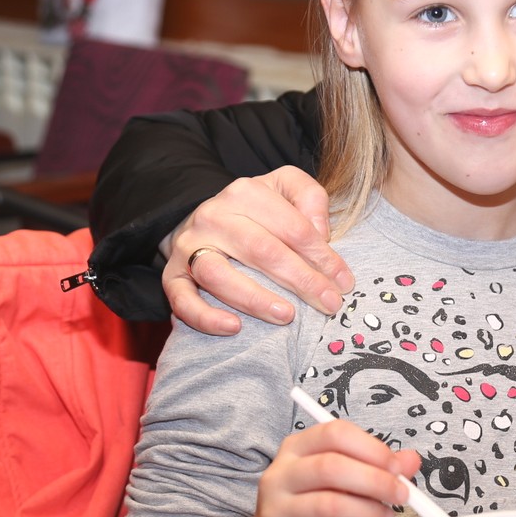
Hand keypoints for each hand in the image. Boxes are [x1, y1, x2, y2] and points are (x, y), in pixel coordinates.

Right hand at [161, 168, 355, 333]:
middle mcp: (214, 215)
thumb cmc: (257, 210)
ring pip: (218, 273)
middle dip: (301, 280)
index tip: (344, 281)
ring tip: (287, 316)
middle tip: (330, 304)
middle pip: (261, 250)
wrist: (206, 217)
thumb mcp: (286, 188)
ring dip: (254, 299)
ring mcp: (189, 245)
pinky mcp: (172, 274)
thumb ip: (309, 197)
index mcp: (246, 192)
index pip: (293, 227)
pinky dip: (205, 316)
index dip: (323, 256)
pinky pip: (181, 298)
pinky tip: (234, 329)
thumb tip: (320, 231)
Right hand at [243, 420, 420, 516]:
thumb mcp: (340, 479)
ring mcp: (275, 512)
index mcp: (296, 449)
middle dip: (375, 481)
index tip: (397, 467)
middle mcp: (280, 476)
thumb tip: (410, 460)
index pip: (334, 433)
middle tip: (401, 494)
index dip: (372, 448)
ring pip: (328, 505)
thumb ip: (374, 466)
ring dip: (368, 511)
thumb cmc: (309, 505)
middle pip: (330, 467)